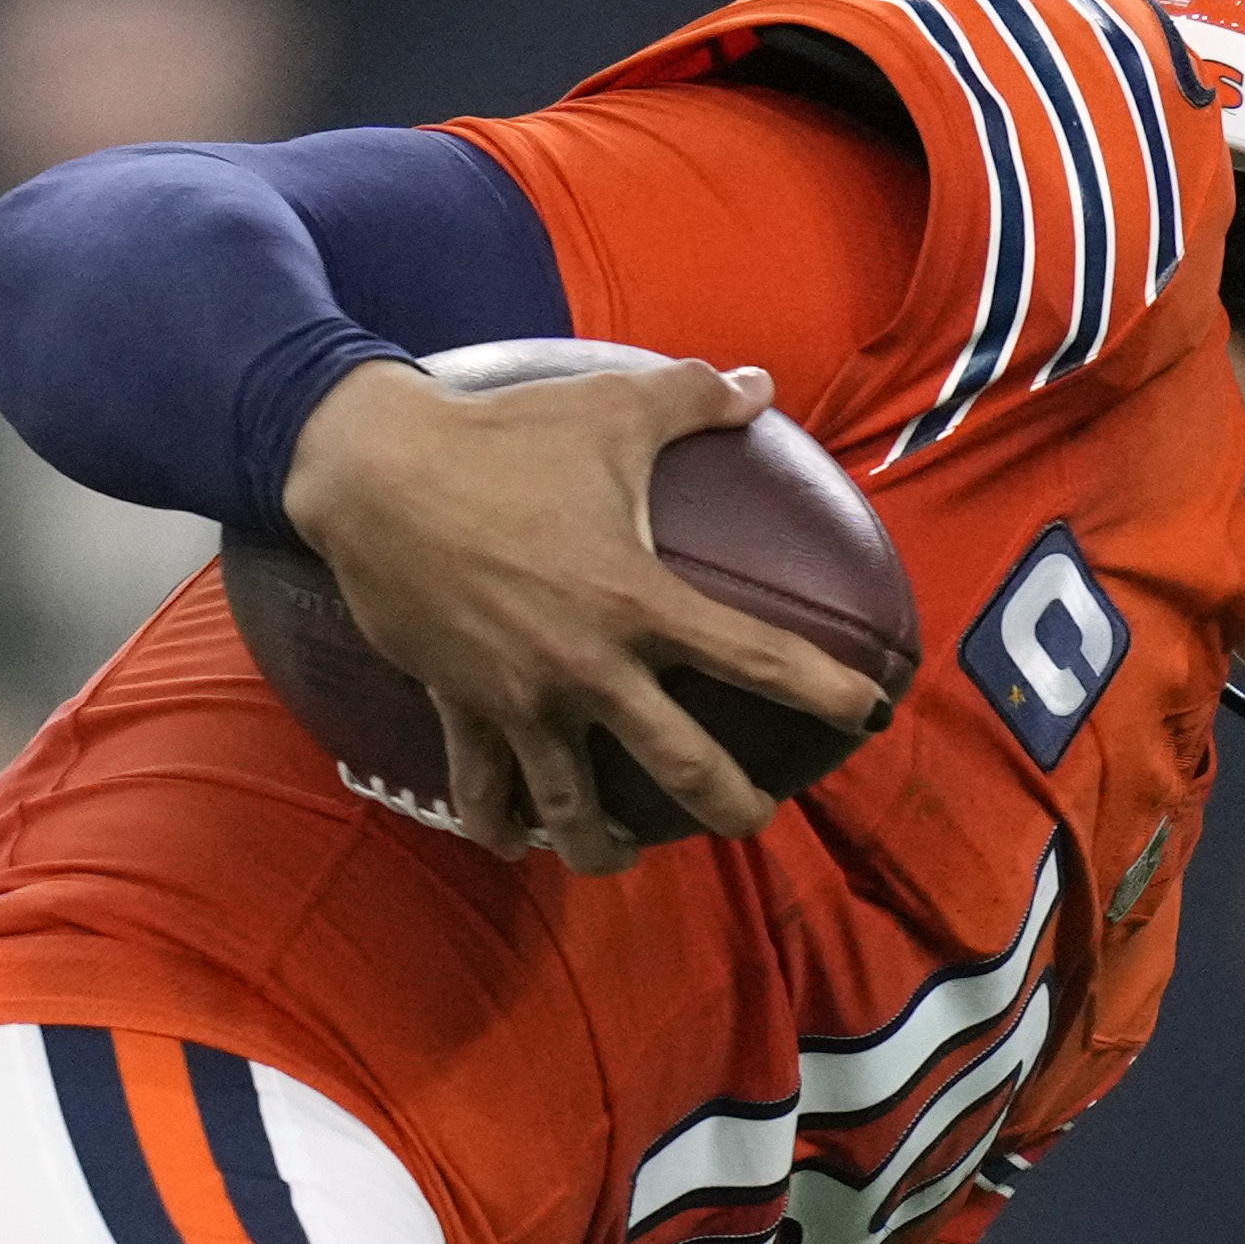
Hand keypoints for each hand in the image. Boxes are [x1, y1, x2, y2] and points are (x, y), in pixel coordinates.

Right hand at [282, 354, 894, 873]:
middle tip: (757, 819)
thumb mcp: (612, 409)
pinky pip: (480, 786)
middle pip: (684, 769)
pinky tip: (513, 843)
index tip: (868, 712)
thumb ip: (696, 401)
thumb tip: (760, 386)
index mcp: (640, 601)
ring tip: (624, 857)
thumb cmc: (501, 439)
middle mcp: (590, 668)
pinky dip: (497, 823)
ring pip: (574, 808)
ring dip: (603, 848)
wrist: (375, 475)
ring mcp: (522, 699)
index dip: (824, 689)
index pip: (757, 657)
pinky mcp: (461, 705)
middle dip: (734, 806)